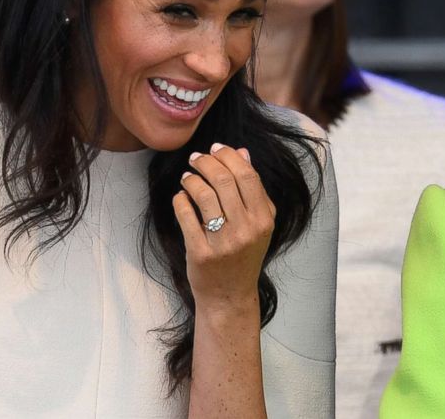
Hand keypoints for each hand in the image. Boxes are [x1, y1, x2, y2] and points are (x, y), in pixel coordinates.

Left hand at [173, 143, 276, 311]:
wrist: (229, 296)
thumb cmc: (243, 255)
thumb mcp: (257, 223)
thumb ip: (252, 189)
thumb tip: (242, 152)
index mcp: (263, 219)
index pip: (247, 175)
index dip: (229, 156)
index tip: (216, 148)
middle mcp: (247, 230)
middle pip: (224, 181)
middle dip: (206, 162)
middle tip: (196, 158)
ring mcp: (224, 242)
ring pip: (204, 195)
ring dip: (192, 179)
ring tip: (188, 177)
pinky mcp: (201, 253)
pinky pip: (186, 216)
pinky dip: (181, 200)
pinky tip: (181, 197)